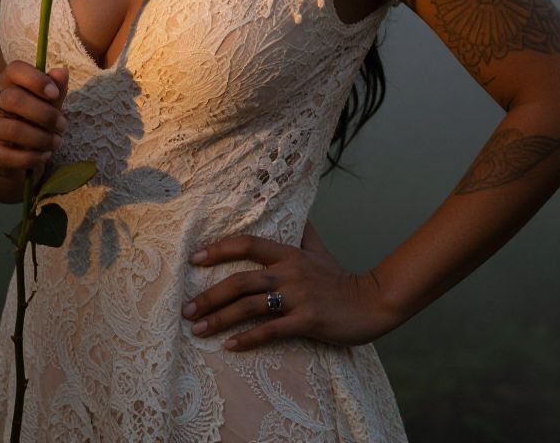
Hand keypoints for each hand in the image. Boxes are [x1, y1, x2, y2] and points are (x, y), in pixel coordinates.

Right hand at [0, 61, 69, 177]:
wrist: (11, 152)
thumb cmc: (32, 119)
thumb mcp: (47, 102)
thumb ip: (55, 88)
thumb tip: (62, 71)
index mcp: (5, 82)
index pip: (14, 70)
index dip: (36, 79)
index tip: (55, 93)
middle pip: (14, 99)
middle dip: (44, 113)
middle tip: (62, 125)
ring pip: (13, 129)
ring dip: (41, 137)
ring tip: (56, 142)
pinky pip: (9, 155)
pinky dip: (32, 157)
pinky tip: (44, 157)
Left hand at [181, 226, 399, 351]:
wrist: (373, 302)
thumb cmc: (340, 278)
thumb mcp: (319, 250)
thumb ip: (302, 233)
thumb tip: (295, 212)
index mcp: (288, 253)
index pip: (247, 244)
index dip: (219, 249)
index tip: (194, 259)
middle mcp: (289, 272)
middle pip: (240, 280)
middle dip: (209, 295)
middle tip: (187, 308)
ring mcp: (298, 296)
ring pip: (250, 306)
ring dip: (220, 319)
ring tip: (198, 329)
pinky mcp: (307, 320)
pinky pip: (271, 330)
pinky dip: (248, 338)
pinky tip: (230, 346)